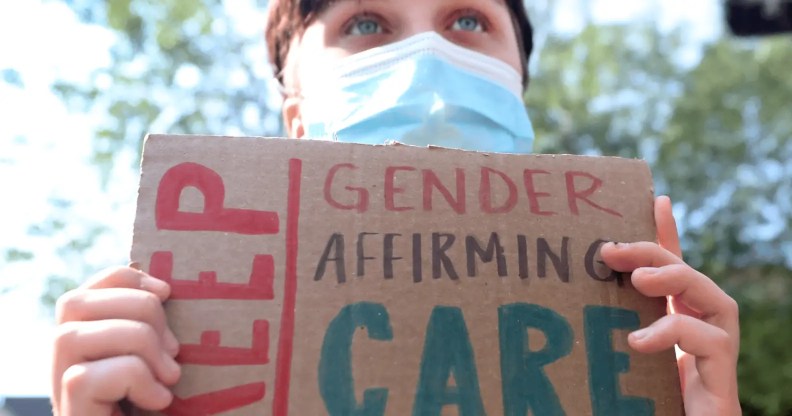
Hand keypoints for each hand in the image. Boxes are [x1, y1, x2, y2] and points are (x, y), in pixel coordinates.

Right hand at [52, 266, 180, 415]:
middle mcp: (63, 365)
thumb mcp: (164, 365)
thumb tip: (166, 288)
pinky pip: (86, 377)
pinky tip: (158, 401)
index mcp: (88, 345)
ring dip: (136, 343)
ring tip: (170, 376)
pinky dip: (134, 379)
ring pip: (71, 335)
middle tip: (174, 349)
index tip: (168, 291)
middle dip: (137, 310)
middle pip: (73, 303)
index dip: (124, 278)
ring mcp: (60, 392)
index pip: (86, 290)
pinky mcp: (69, 414)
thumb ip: (154, 333)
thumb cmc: (166, 413)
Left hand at [600, 196, 740, 415]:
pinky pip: (714, 343)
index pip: (673, 271)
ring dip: (677, 280)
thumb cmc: (635, 405)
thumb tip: (558, 305)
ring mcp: (716, 358)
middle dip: (655, 254)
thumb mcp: (612, 361)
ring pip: (716, 299)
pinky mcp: (722, 383)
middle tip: (612, 250)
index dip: (665, 236)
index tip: (654, 199)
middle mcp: (701, 335)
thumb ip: (603, 333)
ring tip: (639, 281)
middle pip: (690, 276)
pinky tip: (639, 341)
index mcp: (675, 326)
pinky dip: (677, 332)